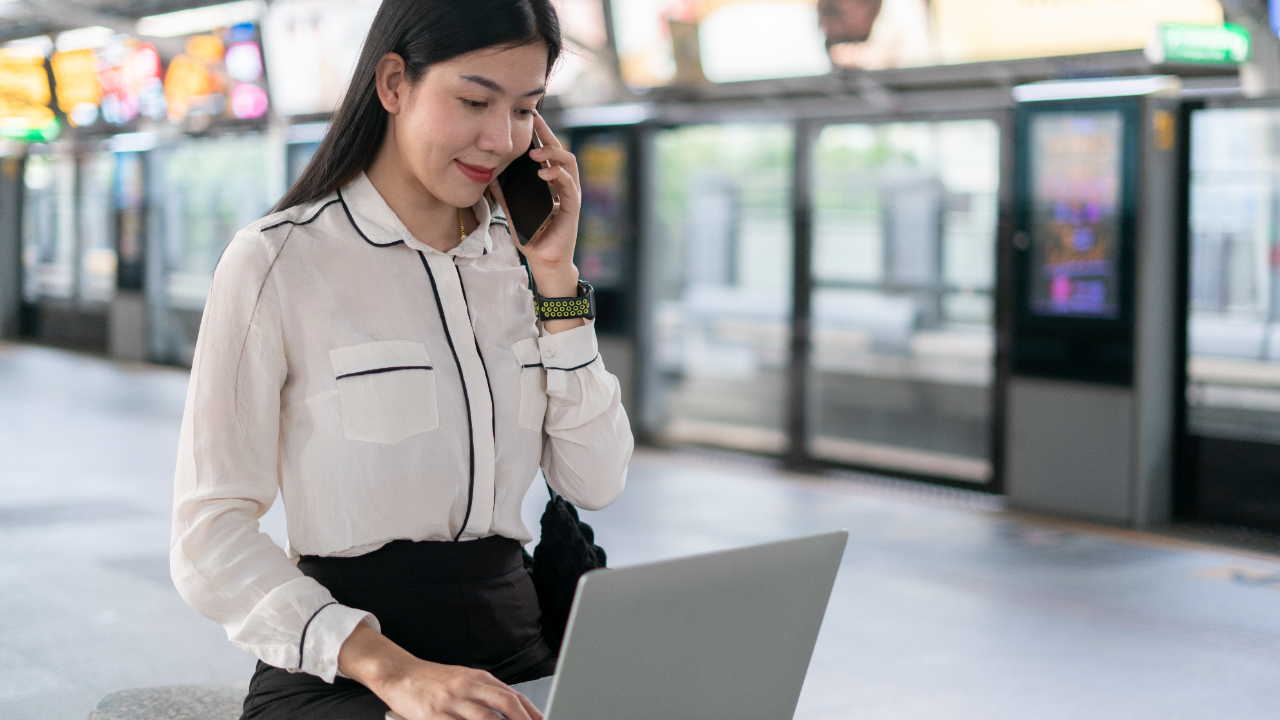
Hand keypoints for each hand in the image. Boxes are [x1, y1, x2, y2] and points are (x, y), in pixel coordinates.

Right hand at [339, 624, 541, 719]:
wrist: (398, 673)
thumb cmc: (433, 681)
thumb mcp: (464, 680)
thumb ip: (487, 694)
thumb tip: (516, 711)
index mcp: (478, 677)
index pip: (513, 697)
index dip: (532, 714)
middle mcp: (467, 686)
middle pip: (506, 705)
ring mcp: (451, 701)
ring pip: (486, 719)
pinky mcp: (434, 715)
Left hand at [488, 112, 585, 333]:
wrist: (543, 262)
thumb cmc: (531, 237)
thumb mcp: (512, 211)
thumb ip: (504, 193)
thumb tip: (488, 174)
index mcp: (550, 182)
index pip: (547, 152)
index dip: (540, 133)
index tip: (529, 116)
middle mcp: (562, 184)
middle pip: (559, 151)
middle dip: (547, 134)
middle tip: (534, 120)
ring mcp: (570, 194)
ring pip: (568, 163)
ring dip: (553, 154)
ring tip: (535, 152)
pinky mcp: (572, 206)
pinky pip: (568, 185)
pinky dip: (557, 175)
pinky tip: (544, 172)